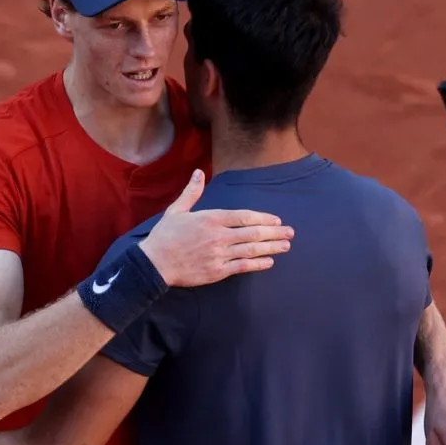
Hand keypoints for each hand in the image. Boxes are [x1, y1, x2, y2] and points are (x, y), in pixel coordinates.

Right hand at [139, 168, 292, 286]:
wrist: (155, 263)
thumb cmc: (165, 235)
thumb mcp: (177, 210)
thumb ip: (192, 192)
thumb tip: (199, 172)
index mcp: (211, 219)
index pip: (244, 216)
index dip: (263, 218)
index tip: (277, 220)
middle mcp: (219, 236)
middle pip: (253, 233)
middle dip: (274, 233)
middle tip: (290, 233)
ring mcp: (219, 254)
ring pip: (251, 250)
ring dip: (271, 247)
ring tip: (286, 246)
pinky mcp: (217, 271)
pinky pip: (242, 266)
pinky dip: (258, 264)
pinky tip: (269, 261)